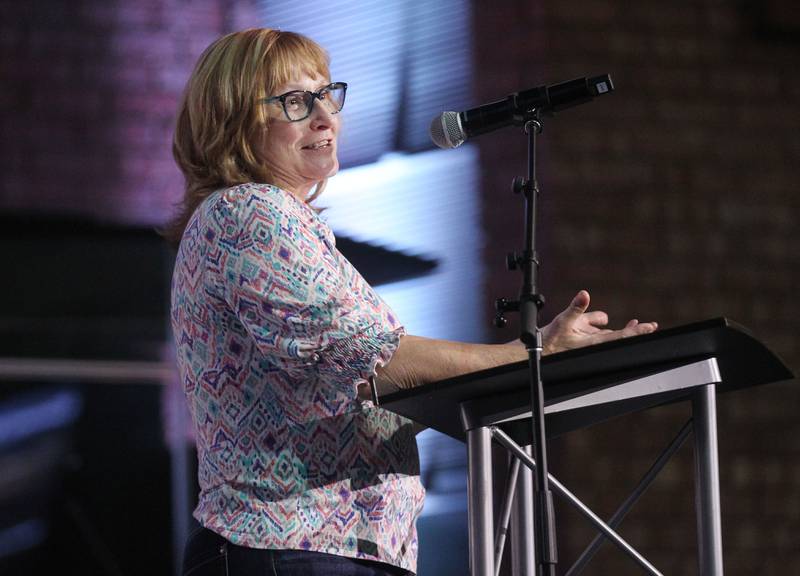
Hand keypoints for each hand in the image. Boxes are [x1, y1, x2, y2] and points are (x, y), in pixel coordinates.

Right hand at [541, 290, 656, 354]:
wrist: (540, 350)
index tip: (650, 328)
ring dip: (621, 328)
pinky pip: (596, 327)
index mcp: (594, 342)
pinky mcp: (582, 335)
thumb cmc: (551, 339)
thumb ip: (576, 308)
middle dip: (636, 330)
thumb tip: (585, 293)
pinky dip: (600, 322)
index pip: (621, 336)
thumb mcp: (563, 321)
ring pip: (609, 332)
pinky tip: (603, 320)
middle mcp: (595, 342)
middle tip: (652, 326)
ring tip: (636, 323)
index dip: (636, 331)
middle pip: (620, 336)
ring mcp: (589, 339)